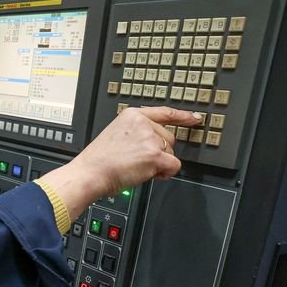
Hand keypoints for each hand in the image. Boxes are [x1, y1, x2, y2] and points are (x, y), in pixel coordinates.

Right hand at [38, 106, 201, 220]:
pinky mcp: (155, 155)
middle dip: (159, 152)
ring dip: (159, 164)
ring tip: (136, 167)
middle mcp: (143, 124)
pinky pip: (173, 165)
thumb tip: (156, 143)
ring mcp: (150, 139)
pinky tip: (148, 174)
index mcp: (132, 116)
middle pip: (169, 138)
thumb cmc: (99, 161)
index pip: (164, 113)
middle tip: (137, 160)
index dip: (183, 117)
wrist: (91, 173)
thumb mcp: (116, 134)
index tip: (196, 118)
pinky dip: (165, 173)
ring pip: (171, 153)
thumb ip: (136, 132)